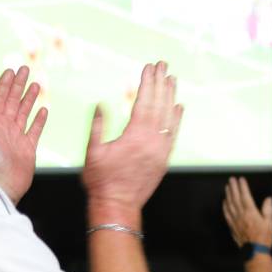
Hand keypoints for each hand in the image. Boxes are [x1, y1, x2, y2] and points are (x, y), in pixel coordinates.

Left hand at [0, 66, 46, 203]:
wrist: (3, 185)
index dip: (4, 84)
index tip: (11, 70)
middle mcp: (3, 127)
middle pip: (12, 101)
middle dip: (18, 85)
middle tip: (25, 69)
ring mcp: (16, 137)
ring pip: (24, 112)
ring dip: (29, 98)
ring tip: (36, 84)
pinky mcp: (28, 147)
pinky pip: (35, 129)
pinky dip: (39, 119)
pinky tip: (44, 109)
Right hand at [83, 61, 183, 219]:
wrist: (118, 205)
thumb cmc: (101, 181)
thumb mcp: (93, 152)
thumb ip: (97, 127)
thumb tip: (100, 104)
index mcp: (135, 137)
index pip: (144, 102)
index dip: (147, 83)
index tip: (149, 67)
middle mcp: (152, 141)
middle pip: (159, 105)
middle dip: (161, 83)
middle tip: (163, 65)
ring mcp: (161, 150)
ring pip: (169, 118)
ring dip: (170, 97)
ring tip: (172, 79)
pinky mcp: (164, 159)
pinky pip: (173, 134)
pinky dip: (176, 119)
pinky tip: (178, 107)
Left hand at [223, 176, 271, 248]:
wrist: (254, 252)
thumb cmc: (263, 238)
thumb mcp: (270, 223)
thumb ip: (268, 210)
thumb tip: (268, 199)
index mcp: (251, 213)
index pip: (245, 196)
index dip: (243, 187)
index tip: (241, 180)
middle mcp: (241, 215)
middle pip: (236, 198)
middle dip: (233, 188)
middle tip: (231, 180)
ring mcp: (235, 221)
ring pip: (230, 205)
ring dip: (228, 195)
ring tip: (227, 187)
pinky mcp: (232, 226)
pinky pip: (227, 214)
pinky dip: (225, 206)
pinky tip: (224, 202)